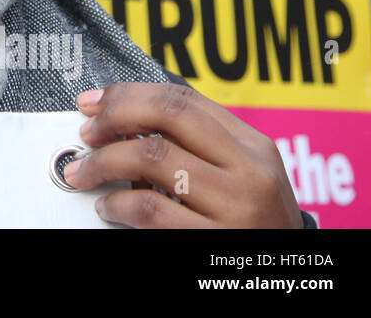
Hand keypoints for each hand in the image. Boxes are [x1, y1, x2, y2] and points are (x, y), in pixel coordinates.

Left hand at [61, 82, 302, 227]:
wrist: (285, 276)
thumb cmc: (254, 222)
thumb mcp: (241, 175)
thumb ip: (196, 146)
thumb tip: (123, 122)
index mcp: (253, 145)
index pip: (182, 99)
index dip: (128, 95)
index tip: (93, 103)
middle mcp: (249, 170)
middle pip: (167, 115)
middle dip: (115, 116)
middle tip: (87, 133)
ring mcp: (236, 207)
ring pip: (153, 158)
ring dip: (104, 162)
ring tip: (84, 172)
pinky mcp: (215, 241)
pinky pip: (152, 211)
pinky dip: (118, 205)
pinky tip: (108, 206)